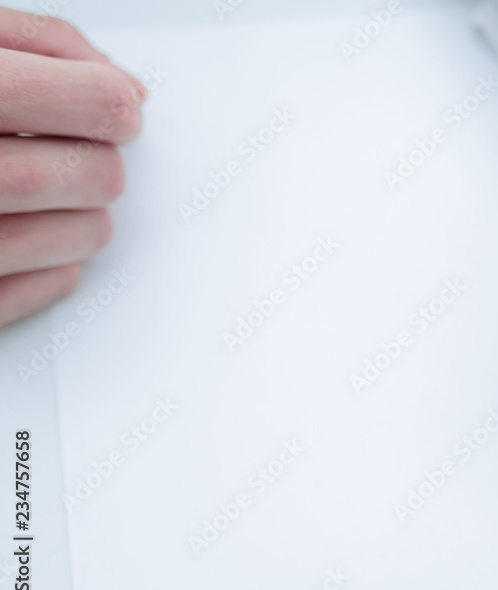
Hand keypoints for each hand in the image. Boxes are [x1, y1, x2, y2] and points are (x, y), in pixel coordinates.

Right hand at [0, 8, 143, 326]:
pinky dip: (53, 265)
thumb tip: (123, 84)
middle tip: (79, 156)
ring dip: (84, 217)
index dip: (114, 105)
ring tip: (43, 196)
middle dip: (100, 165)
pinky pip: (46, 287)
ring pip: (84, 238)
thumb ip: (35, 45)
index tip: (116, 109)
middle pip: (93, 175)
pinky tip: (25, 238)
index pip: (91, 101)